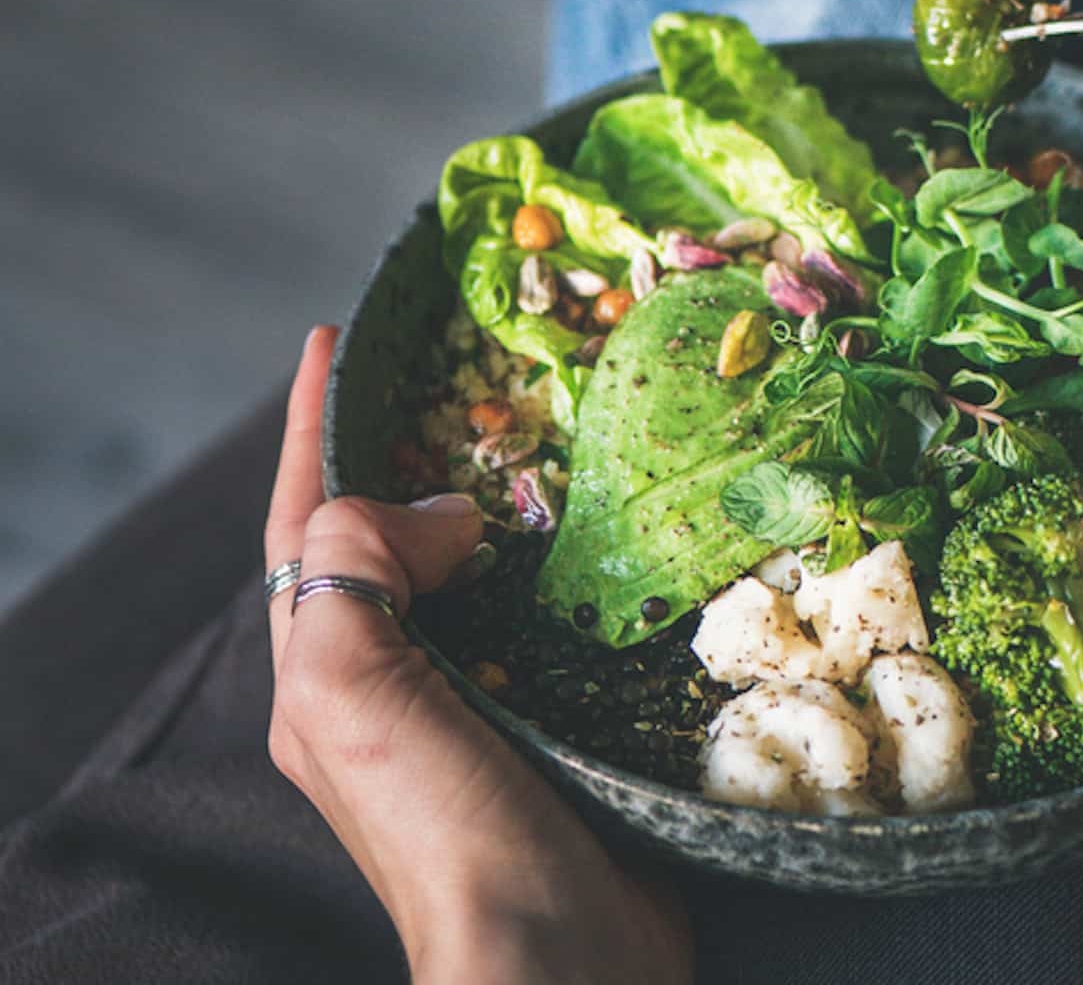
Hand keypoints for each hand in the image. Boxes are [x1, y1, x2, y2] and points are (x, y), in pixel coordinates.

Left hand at [263, 326, 691, 983]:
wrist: (556, 956)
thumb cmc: (449, 833)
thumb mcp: (355, 693)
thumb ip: (355, 573)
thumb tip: (442, 510)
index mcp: (322, 673)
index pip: (303, 522)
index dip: (311, 427)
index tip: (334, 340)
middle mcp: (386, 687)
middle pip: (378, 543)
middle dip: (402, 458)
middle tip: (455, 383)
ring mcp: (471, 710)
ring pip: (467, 581)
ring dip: (490, 509)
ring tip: (533, 444)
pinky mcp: (553, 727)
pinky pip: (542, 625)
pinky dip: (559, 573)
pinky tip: (599, 548)